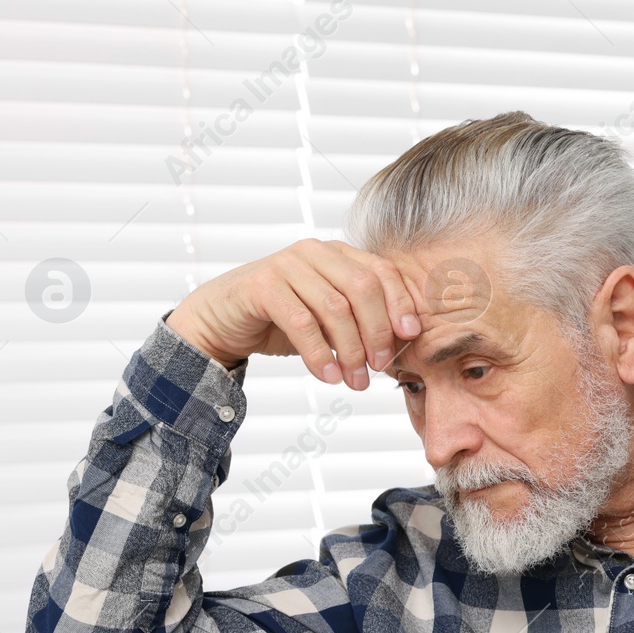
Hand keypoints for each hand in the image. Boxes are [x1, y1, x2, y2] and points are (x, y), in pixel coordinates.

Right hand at [165, 238, 425, 389]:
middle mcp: (314, 251)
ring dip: (350, 351)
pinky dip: (319, 354)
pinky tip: (328, 377)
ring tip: (355, 381)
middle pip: (363, 288)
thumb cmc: (283, 320)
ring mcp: (286, 264)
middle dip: (377, 332)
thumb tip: (403, 342)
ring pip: (334, 308)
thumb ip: (361, 321)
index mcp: (338, 253)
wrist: (223, 321)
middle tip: (379, 367)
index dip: (400, 303)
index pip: (382, 271)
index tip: (410, 337)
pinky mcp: (262, 285)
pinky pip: (301, 322)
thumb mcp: (329, 319)